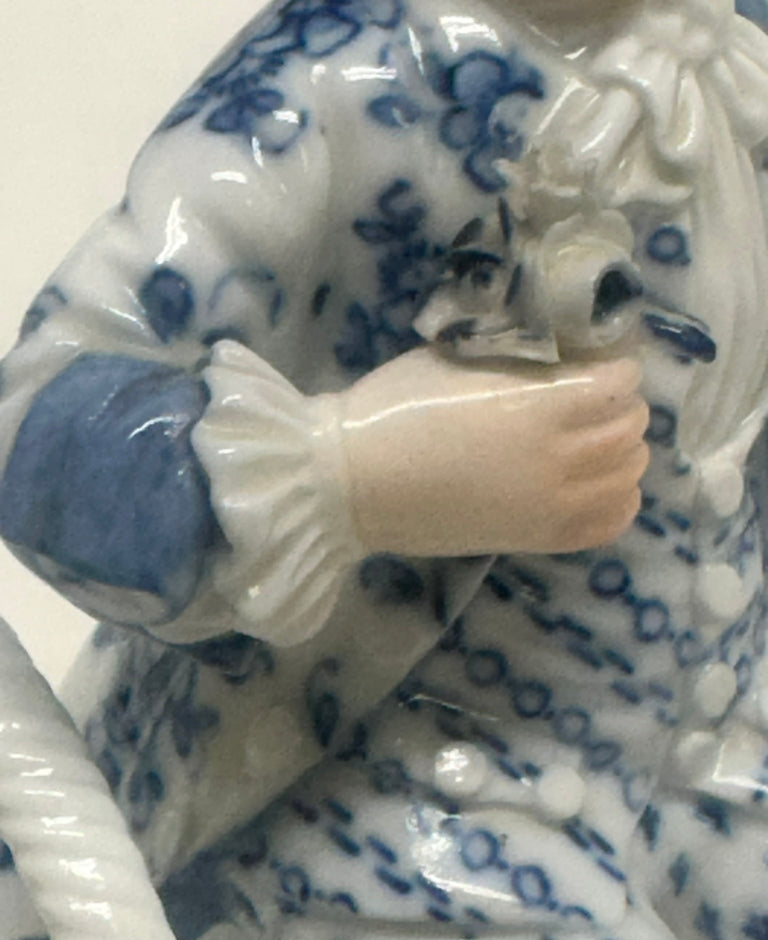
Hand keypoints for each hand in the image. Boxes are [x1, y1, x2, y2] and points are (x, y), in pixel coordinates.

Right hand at [337, 346, 647, 555]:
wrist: (353, 484)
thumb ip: (517, 358)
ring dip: (621, 451)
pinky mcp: (537, 538)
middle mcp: (557, 459)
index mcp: (537, 407)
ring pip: (629, 474)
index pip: (619, 383)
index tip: (595, 361)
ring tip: (594, 440)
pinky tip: (597, 484)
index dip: (613, 366)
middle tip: (592, 398)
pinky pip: (610, 522)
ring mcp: (551, 505)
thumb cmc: (394, 411)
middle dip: (620, 405)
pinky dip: (618, 499)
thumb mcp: (455, 359)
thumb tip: (559, 354)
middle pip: (631, 428)